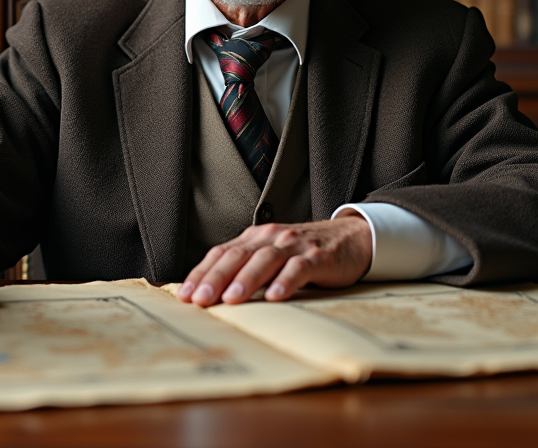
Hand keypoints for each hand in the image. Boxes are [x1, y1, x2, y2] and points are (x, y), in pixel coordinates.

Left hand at [176, 215, 372, 306]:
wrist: (352, 238)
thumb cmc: (305, 254)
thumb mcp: (272, 257)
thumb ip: (246, 270)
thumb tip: (212, 297)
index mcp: (255, 238)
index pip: (221, 254)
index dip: (201, 273)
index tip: (185, 296)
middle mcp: (271, 237)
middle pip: (237, 256)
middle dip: (215, 278)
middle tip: (200, 300)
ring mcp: (295, 246)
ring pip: (265, 260)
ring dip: (246, 280)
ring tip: (231, 300)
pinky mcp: (319, 256)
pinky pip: (299, 268)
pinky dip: (285, 281)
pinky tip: (275, 296)